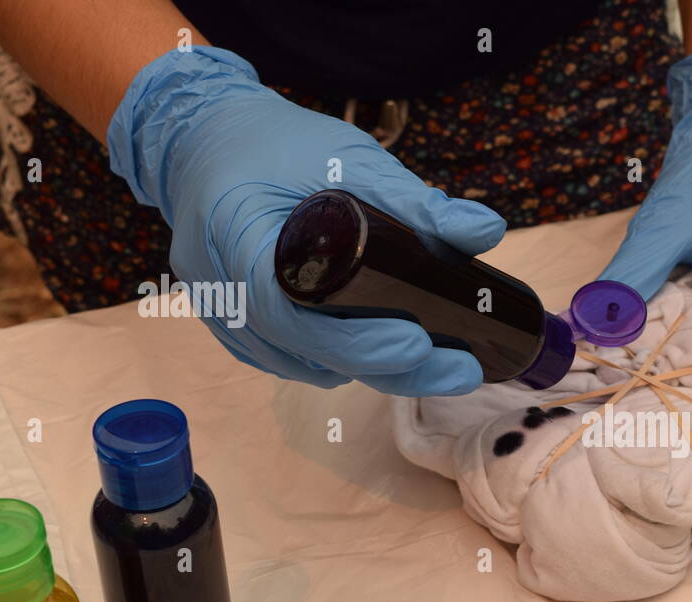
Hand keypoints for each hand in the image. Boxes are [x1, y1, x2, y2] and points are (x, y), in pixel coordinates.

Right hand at [107, 47, 504, 395]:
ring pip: (308, 366)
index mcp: (235, 238)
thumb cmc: (275, 144)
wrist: (204, 141)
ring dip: (372, 371)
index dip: (355, 338)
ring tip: (443, 363)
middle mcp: (222, 291)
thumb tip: (487, 231)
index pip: (292, 312)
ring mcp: (226, 317)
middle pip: (310, 354)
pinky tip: (392, 355)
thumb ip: (415, 199)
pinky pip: (297, 360)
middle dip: (392, 370)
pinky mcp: (239, 328)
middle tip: (464, 370)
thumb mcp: (346, 158)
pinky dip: (344, 361)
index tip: (417, 342)